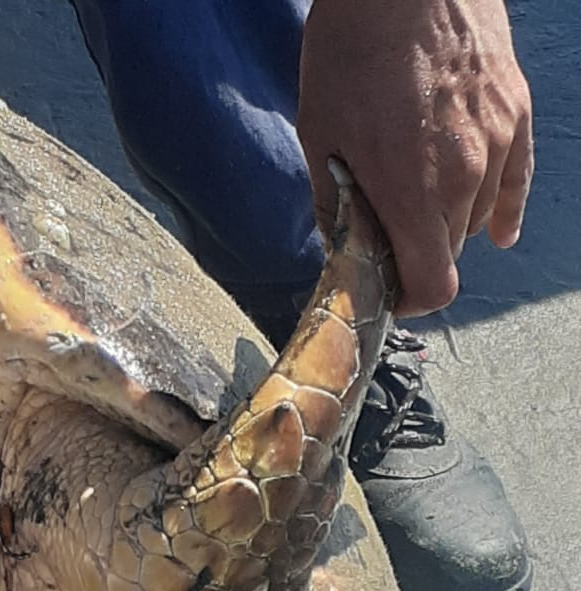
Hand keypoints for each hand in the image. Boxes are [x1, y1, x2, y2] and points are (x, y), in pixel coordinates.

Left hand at [298, 0, 533, 315]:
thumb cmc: (353, 47)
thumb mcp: (320, 133)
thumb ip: (336, 205)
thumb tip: (345, 250)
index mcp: (414, 192)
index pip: (433, 287)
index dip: (407, 298)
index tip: (387, 289)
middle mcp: (466, 176)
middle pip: (448, 252)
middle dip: (417, 253)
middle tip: (387, 232)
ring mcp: (497, 143)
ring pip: (476, 217)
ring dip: (447, 221)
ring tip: (418, 192)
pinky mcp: (516, 111)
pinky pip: (515, 182)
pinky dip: (501, 209)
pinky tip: (497, 231)